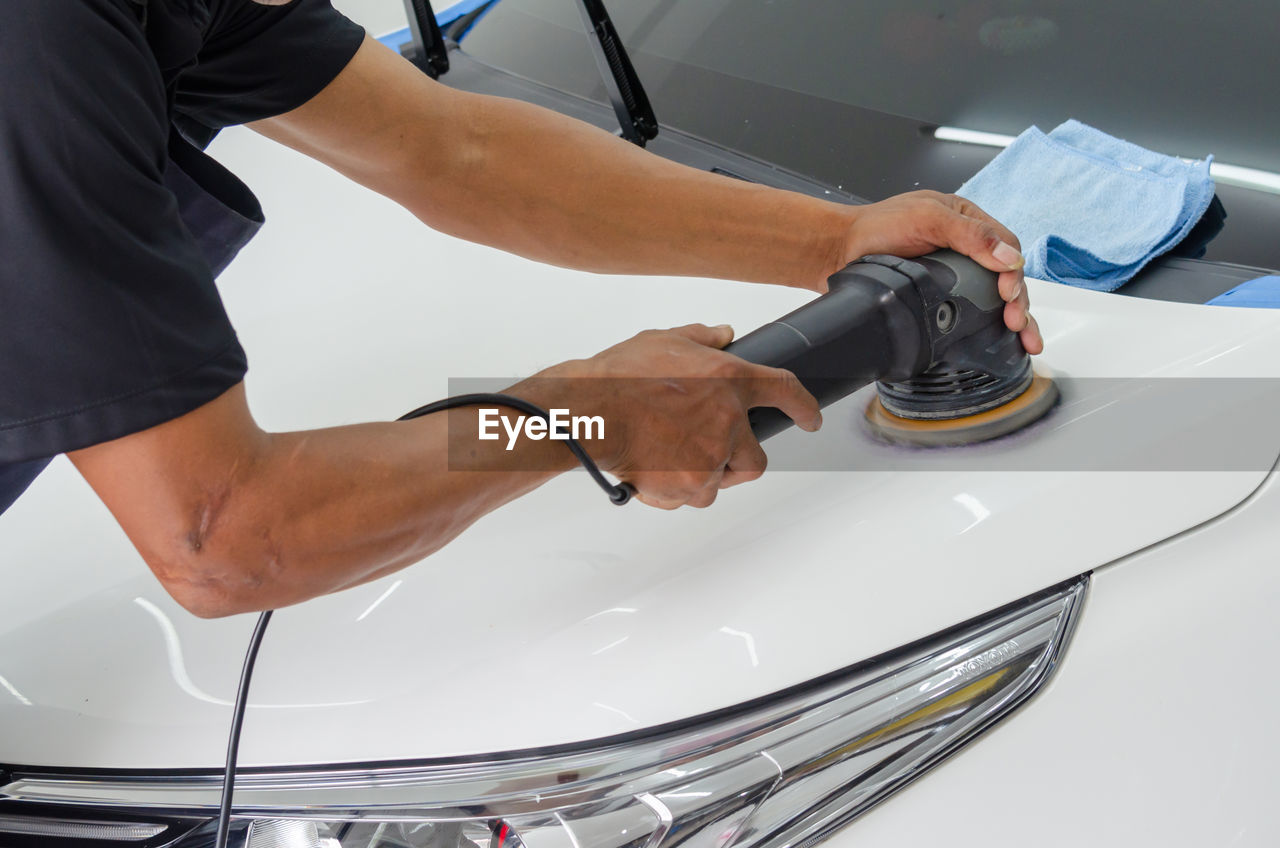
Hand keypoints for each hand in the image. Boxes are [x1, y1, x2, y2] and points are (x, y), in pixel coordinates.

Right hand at [529, 324, 820, 509]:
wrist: (590, 412)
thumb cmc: (619, 377)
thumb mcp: (665, 340)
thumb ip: (703, 339)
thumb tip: (723, 335)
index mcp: (729, 380)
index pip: (784, 391)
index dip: (804, 407)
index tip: (810, 419)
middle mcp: (728, 422)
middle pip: (757, 459)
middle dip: (738, 460)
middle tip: (709, 451)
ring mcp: (711, 458)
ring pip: (721, 480)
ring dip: (703, 475)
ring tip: (667, 456)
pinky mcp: (690, 486)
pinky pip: (692, 497)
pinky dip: (676, 490)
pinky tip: (652, 469)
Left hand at [841, 191, 1042, 354]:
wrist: (839, 250)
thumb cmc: (876, 227)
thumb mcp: (927, 219)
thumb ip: (970, 234)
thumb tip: (1009, 258)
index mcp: (968, 221)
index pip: (1006, 247)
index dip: (1013, 272)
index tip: (1008, 294)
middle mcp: (965, 248)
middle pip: (1005, 277)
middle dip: (1018, 303)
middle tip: (1017, 324)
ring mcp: (953, 274)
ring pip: (992, 297)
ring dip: (1011, 317)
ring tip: (1023, 339)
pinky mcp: (939, 295)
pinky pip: (968, 310)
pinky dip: (986, 325)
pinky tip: (999, 340)